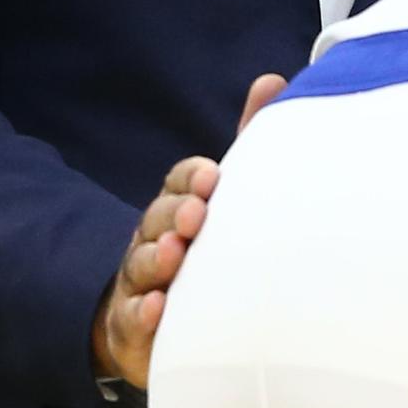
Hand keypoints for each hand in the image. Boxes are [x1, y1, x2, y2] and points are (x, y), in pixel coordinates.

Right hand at [87, 77, 289, 389]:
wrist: (163, 325)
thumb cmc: (207, 253)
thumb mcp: (228, 201)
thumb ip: (250, 143)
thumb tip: (273, 79)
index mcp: (180, 208)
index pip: (180, 183)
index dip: (191, 178)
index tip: (212, 177)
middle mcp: (155, 240)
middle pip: (157, 219)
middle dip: (173, 214)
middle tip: (196, 215)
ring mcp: (142, 282)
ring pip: (142, 265)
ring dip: (157, 258)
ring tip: (175, 255)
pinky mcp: (135, 327)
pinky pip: (133, 319)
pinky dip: (144, 314)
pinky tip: (158, 309)